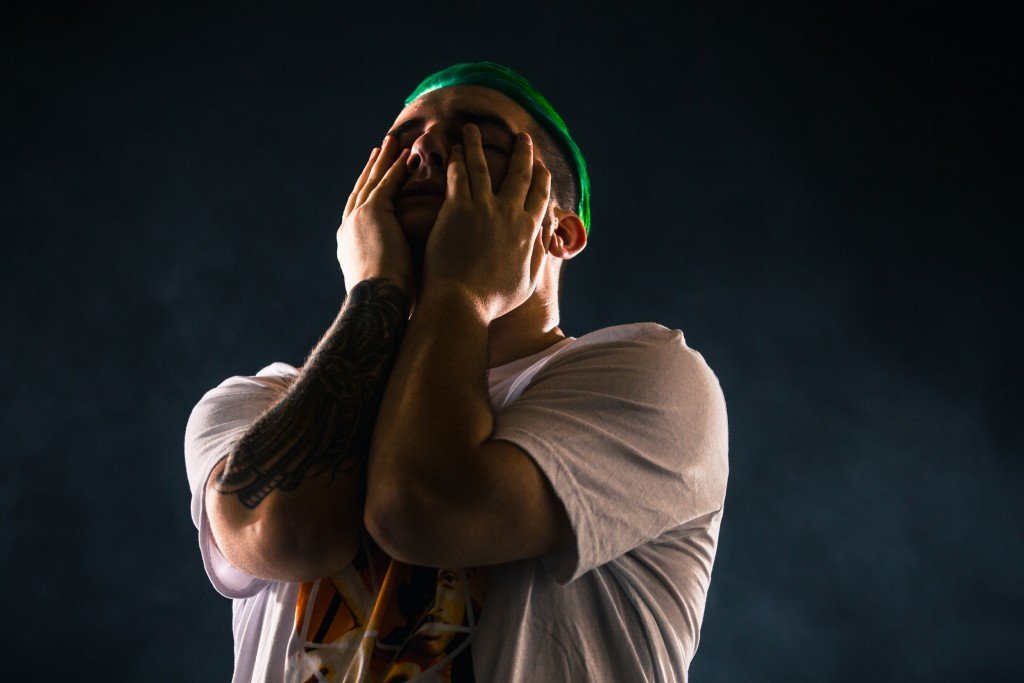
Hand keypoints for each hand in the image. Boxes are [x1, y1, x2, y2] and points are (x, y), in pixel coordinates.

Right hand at [337, 135, 414, 299]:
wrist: (377, 305)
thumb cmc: (386, 305)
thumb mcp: (386, 284)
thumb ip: (391, 271)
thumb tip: (407, 277)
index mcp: (349, 246)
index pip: (360, 211)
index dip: (368, 191)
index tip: (376, 177)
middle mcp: (349, 229)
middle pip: (362, 190)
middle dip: (372, 168)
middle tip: (381, 148)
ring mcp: (358, 219)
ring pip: (373, 182)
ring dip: (384, 160)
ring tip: (393, 141)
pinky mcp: (373, 214)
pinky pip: (386, 185)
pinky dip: (396, 168)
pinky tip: (406, 154)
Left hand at [422, 123, 552, 321]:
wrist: (461, 304)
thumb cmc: (491, 301)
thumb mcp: (526, 284)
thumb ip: (537, 258)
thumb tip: (543, 240)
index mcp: (529, 232)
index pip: (540, 195)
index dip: (542, 176)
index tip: (541, 164)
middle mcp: (510, 214)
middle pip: (519, 173)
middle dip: (522, 152)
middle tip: (521, 137)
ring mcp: (483, 209)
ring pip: (483, 167)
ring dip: (478, 144)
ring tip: (473, 128)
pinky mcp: (457, 209)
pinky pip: (459, 176)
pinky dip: (458, 160)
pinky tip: (454, 150)